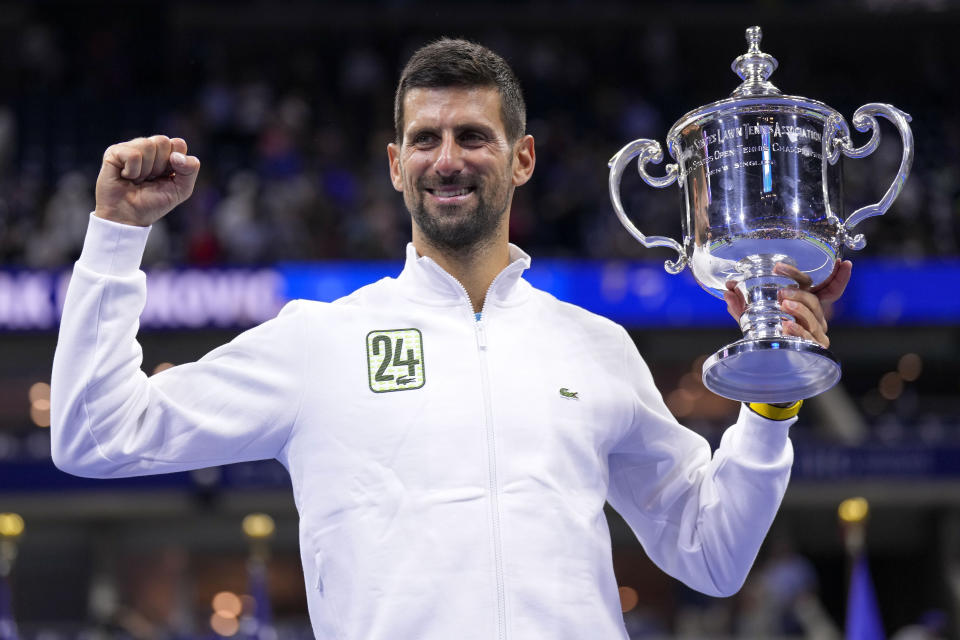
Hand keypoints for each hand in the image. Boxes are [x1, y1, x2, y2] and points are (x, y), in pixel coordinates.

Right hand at [94, 136, 200, 226]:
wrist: (130, 217)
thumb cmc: (154, 203)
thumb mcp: (181, 189)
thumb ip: (190, 169)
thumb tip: (176, 155)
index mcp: (166, 153)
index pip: (178, 143)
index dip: (176, 162)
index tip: (167, 177)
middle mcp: (148, 147)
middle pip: (162, 141)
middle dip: (160, 166)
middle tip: (150, 179)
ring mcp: (130, 148)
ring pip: (147, 145)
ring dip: (145, 170)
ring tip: (138, 180)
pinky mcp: (114, 152)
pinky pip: (133, 154)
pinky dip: (132, 171)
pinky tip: (126, 177)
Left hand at [724, 260, 852, 348]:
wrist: (772, 359)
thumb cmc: (767, 333)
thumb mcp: (751, 318)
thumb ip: (740, 305)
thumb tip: (727, 289)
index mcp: (800, 302)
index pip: (803, 282)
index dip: (793, 272)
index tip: (777, 267)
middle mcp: (812, 314)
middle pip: (812, 300)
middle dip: (799, 294)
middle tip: (781, 293)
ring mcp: (816, 330)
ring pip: (813, 317)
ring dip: (800, 310)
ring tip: (785, 305)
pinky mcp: (816, 346)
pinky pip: (810, 337)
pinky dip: (799, 330)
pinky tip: (788, 325)